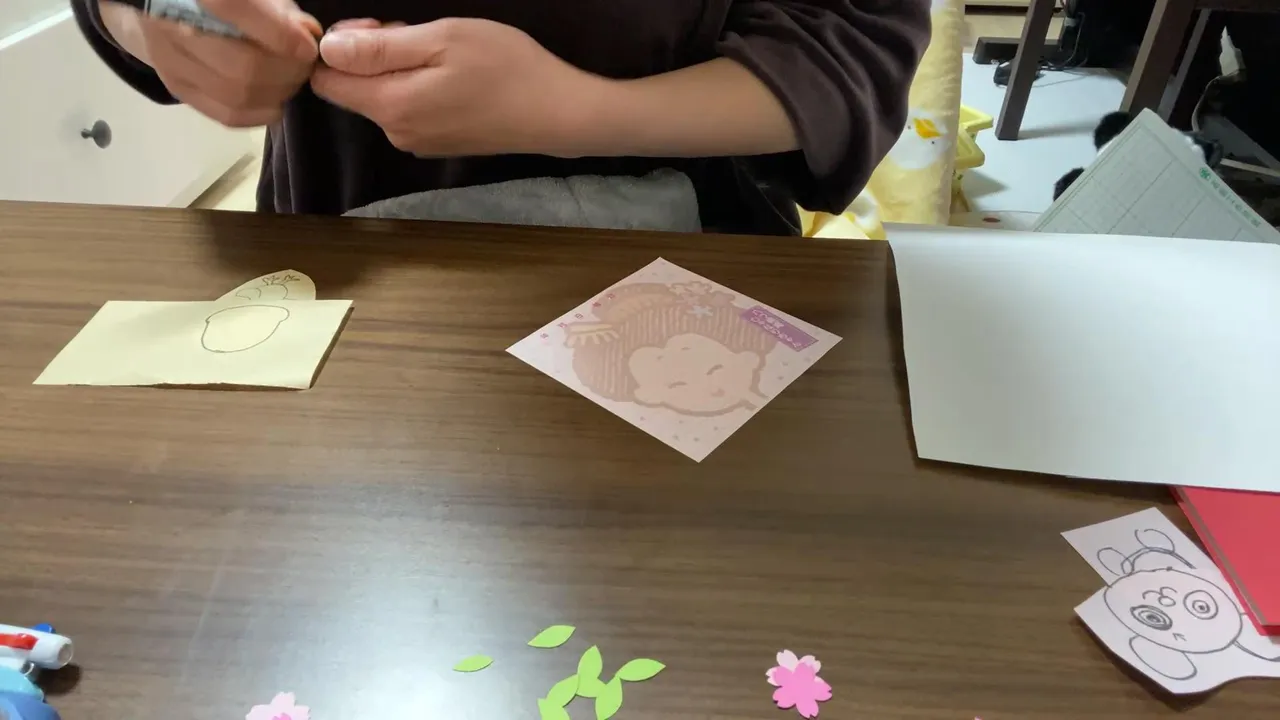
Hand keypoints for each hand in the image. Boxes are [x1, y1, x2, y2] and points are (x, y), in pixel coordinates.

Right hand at [98, 0, 321, 126]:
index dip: (278, 33)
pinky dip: (261, 112)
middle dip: (287, 71)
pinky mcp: (177, 87)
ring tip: (292, 80)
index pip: (232, 9)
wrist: (156, 4)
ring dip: (278, 93)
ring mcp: (171, 61)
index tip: (308, 47)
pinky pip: (227, 114)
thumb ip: (277, 7)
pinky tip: (276, 100)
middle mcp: (172, 24)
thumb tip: (307, 33)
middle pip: (242, 65)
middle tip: (305, 66)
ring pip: (236, 95)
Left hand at [310, 18, 600, 156]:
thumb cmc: (506, 68)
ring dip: (398, 71)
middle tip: (417, 35)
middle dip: (372, 57)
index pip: (326, 80)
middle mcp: (396, 133)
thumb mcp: (442, 40)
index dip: (341, 47)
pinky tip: (454, 78)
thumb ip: (379, 47)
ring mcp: (418, 143)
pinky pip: (408, 111)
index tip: (380, 28)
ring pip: (382, 98)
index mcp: (391, 106)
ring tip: (443, 56)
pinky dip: (418, 89)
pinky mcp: (438, 145)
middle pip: (354, 90)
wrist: (558, 114)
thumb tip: (328, 48)